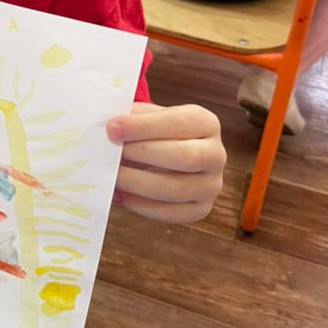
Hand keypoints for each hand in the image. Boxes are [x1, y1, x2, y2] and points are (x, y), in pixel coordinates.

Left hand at [107, 102, 224, 223]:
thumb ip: (134, 117)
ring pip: (176, 188)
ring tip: (112, 175)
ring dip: (137, 182)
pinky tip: (120, 193)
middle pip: (184, 156)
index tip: (112, 128)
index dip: (143, 126)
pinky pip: (170, 212)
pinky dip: (140, 204)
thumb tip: (112, 128)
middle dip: (142, 154)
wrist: (166, 154)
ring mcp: (211, 185)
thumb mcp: (149, 115)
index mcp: (205, 123)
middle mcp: (215, 154)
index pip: (178, 123)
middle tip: (112, 152)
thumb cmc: (153, 131)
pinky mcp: (200, 209)